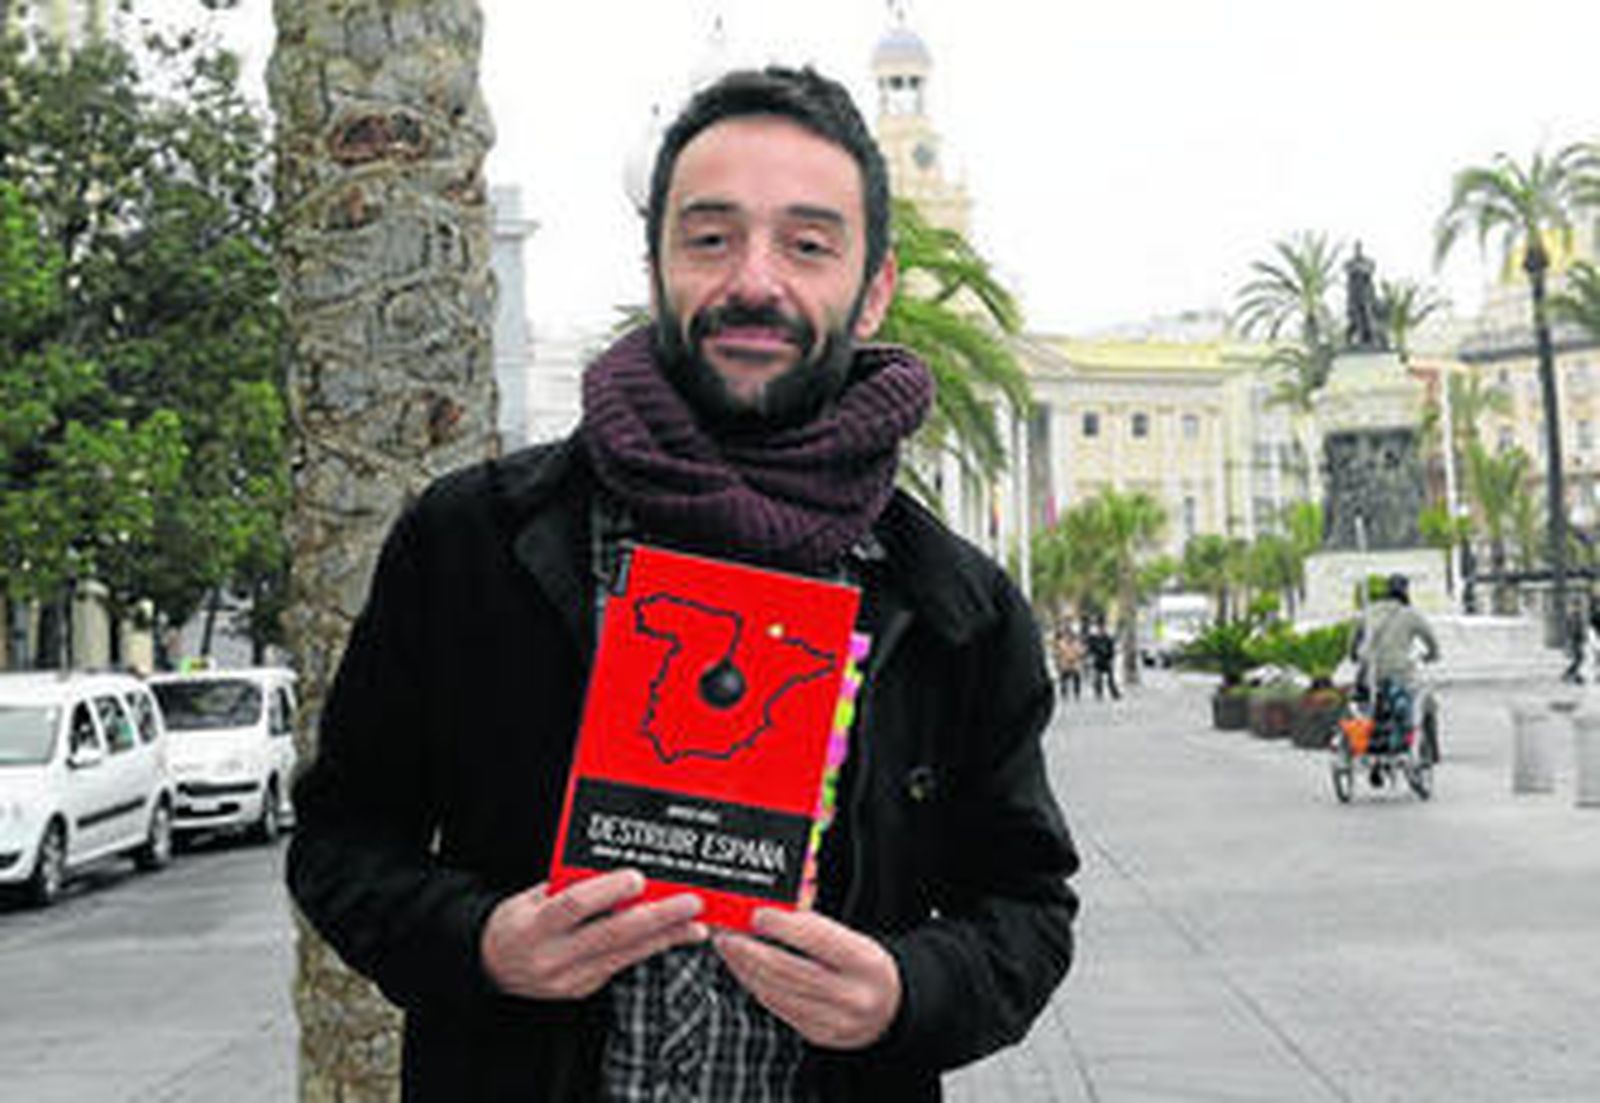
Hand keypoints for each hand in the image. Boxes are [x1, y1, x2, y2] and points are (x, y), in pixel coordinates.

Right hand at [481, 870, 706, 999]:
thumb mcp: (531, 897)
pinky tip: (673, 937)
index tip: (638, 878)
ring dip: (665, 938)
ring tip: (696, 924)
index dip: (607, 892)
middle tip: (689, 902)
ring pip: (625, 955)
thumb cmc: (517, 922)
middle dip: (656, 918)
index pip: (573, 906)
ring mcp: (569, 978)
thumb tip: (611, 867)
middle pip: (611, 935)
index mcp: (534, 926)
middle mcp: (552, 957)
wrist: (491, 966)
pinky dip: (650, 949)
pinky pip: (621, 965)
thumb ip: (568, 884)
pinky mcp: (583, 989)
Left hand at [713, 908, 900, 1049]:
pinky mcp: (818, 1034)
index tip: (756, 913)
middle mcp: (851, 994)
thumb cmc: (865, 967)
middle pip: (788, 969)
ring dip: (745, 968)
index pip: (817, 939)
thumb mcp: (854, 941)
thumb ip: (816, 928)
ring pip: (777, 991)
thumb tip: (772, 910)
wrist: (891, 1010)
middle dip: (749, 949)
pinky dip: (756, 985)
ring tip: (728, 948)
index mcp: (864, 962)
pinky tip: (745, 970)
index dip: (782, 926)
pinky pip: (778, 1007)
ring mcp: (834, 1020)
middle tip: (726, 933)